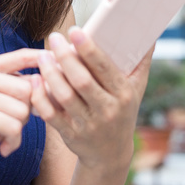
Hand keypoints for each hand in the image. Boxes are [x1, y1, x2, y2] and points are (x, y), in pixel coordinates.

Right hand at [0, 48, 39, 184]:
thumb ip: (16, 89)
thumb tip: (50, 82)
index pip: (20, 56)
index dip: (44, 59)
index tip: (65, 58)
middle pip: (28, 87)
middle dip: (27, 111)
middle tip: (8, 125)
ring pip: (23, 109)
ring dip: (18, 129)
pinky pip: (15, 126)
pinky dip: (12, 141)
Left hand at [30, 26, 153, 170]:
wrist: (111, 153)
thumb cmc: (122, 110)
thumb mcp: (137, 88)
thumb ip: (142, 60)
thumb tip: (149, 33)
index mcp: (123, 94)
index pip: (105, 68)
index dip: (88, 49)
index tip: (74, 31)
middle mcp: (107, 110)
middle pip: (82, 81)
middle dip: (66, 57)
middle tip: (54, 38)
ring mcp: (88, 124)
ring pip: (64, 96)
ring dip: (50, 74)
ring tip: (43, 56)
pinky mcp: (70, 134)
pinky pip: (51, 114)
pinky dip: (40, 97)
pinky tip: (35, 79)